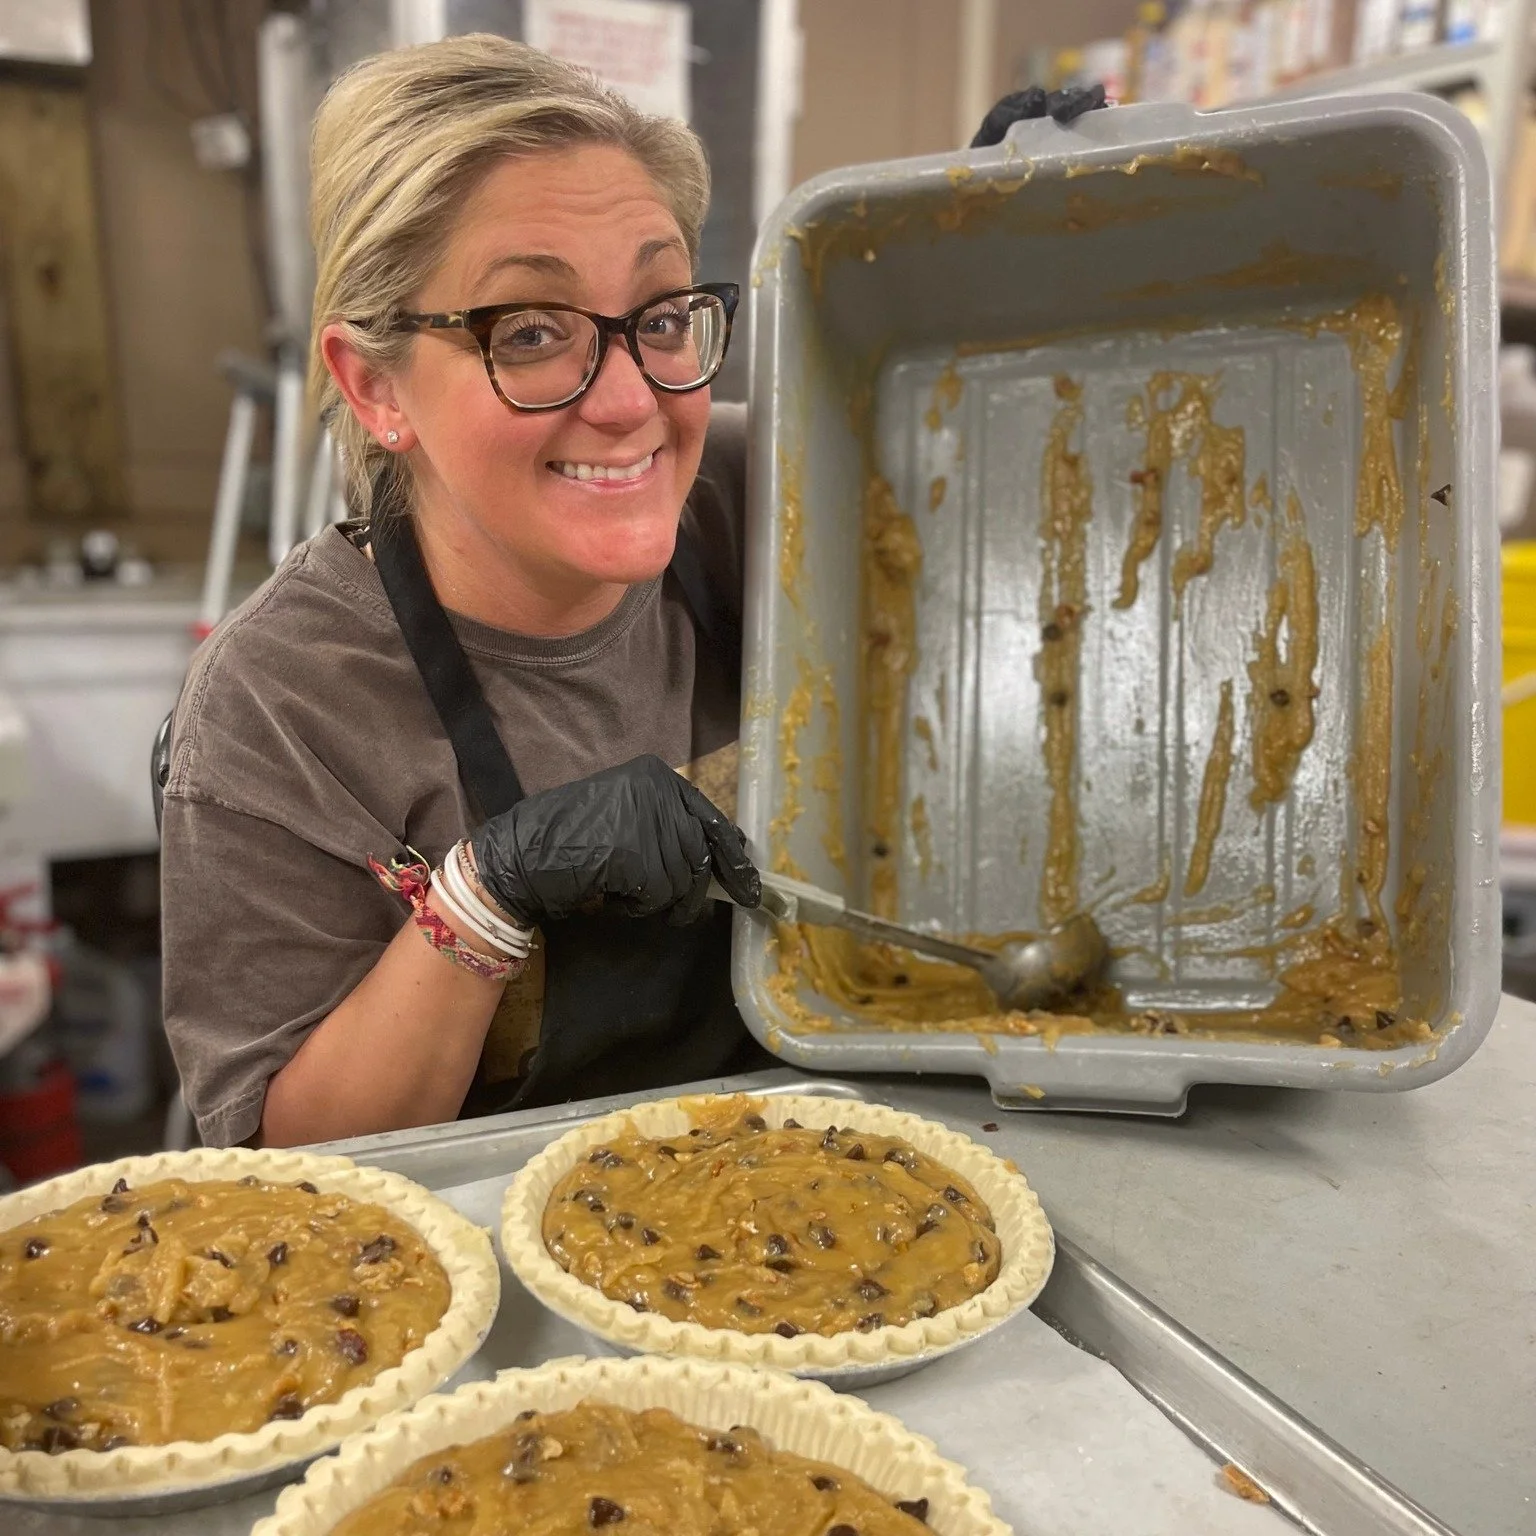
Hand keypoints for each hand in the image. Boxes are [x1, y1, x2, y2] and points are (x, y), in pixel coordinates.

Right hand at [469, 755, 760, 927]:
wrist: (523, 852)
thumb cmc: (571, 837)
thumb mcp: (627, 815)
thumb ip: (669, 828)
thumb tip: (719, 859)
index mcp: (658, 777)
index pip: (711, 818)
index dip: (733, 856)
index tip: (749, 884)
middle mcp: (658, 791)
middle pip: (699, 853)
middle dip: (696, 891)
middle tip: (683, 915)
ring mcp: (647, 821)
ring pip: (681, 879)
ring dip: (658, 900)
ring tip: (625, 893)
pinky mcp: (635, 854)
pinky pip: (657, 895)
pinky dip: (638, 906)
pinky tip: (613, 897)